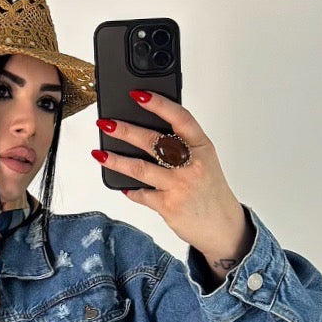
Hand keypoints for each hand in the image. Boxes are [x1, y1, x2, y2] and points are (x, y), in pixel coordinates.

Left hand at [93, 91, 246, 257]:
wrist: (222, 226)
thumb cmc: (210, 190)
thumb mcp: (205, 161)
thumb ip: (182, 146)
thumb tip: (148, 131)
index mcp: (202, 147)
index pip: (180, 118)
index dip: (159, 104)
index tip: (139, 95)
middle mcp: (191, 165)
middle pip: (153, 141)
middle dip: (126, 131)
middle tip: (106, 123)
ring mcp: (179, 186)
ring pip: (140, 168)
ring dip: (116, 160)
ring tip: (99, 153)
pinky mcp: (168, 206)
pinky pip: (141, 194)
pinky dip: (130, 190)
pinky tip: (123, 186)